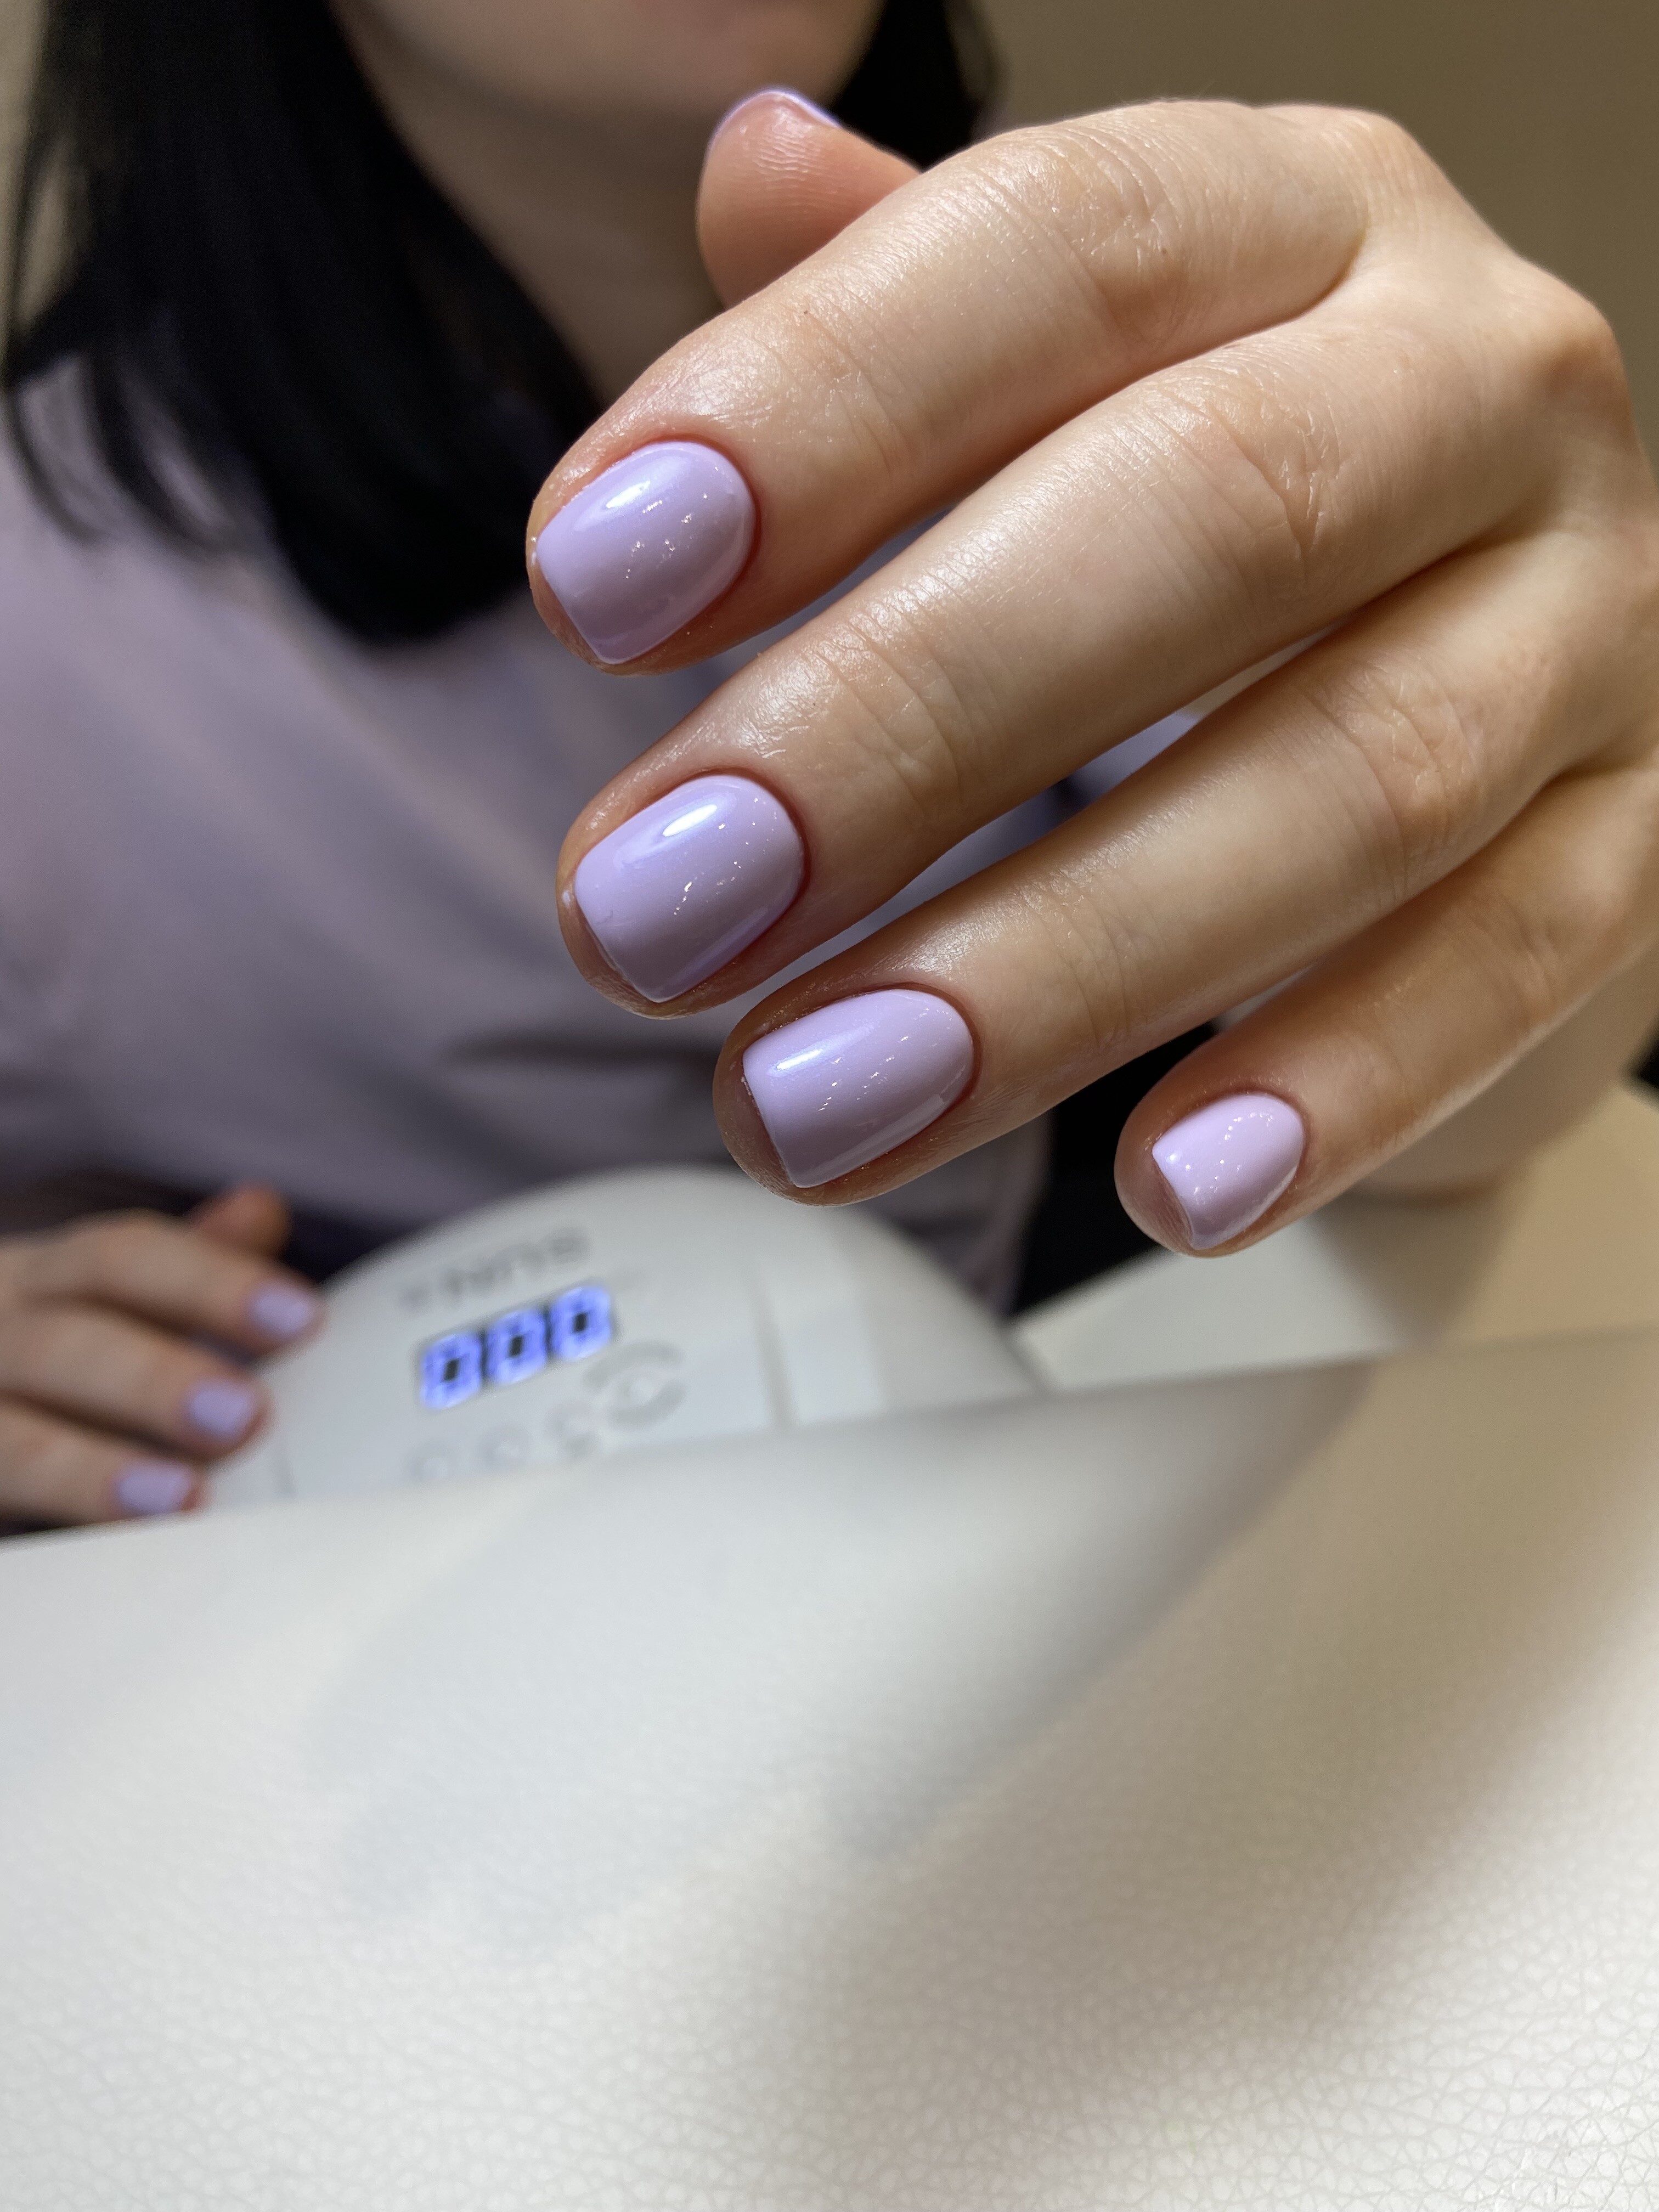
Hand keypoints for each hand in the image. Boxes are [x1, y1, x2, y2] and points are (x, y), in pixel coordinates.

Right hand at [0, 1186, 319, 1525]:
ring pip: (13, 1442)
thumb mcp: (96, 1308)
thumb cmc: (42, 1370)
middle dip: (155, 1378)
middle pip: (65, 1344)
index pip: (120, 1257)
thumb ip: (179, 1273)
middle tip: (247, 1416)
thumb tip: (261, 1207)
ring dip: (92, 1470)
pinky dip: (52, 1516)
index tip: (304, 1318)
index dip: (211, 1283)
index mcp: (36, 1280)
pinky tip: (98, 1557)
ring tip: (183, 1498)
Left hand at [529, 95, 1658, 1254]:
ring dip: (1058, 966)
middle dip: (897, 730)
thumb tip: (751, 161)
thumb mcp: (1043, 375)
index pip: (1061, 250)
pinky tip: (1153, 1188)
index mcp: (1298, 221)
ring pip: (1357, 781)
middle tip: (644, 912)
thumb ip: (893, 303)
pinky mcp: (1634, 839)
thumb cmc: (1183, 514)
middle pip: (1209, 519)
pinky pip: (1513, 962)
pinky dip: (1333, 1084)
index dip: (817, 409)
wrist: (1474, 642)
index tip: (583, 586)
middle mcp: (1478, 383)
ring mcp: (1590, 621)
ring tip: (805, 1102)